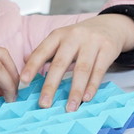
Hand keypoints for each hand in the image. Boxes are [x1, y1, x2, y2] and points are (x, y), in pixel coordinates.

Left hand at [19, 14, 133, 111]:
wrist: (110, 25)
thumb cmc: (81, 37)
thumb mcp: (62, 38)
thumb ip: (46, 52)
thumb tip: (24, 64)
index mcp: (58, 35)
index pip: (42, 51)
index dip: (32, 67)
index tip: (23, 84)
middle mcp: (74, 36)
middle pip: (60, 63)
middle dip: (51, 85)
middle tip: (44, 104)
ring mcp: (92, 42)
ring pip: (81, 69)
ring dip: (75, 91)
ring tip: (69, 108)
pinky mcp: (107, 49)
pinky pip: (98, 71)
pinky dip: (92, 86)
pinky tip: (87, 98)